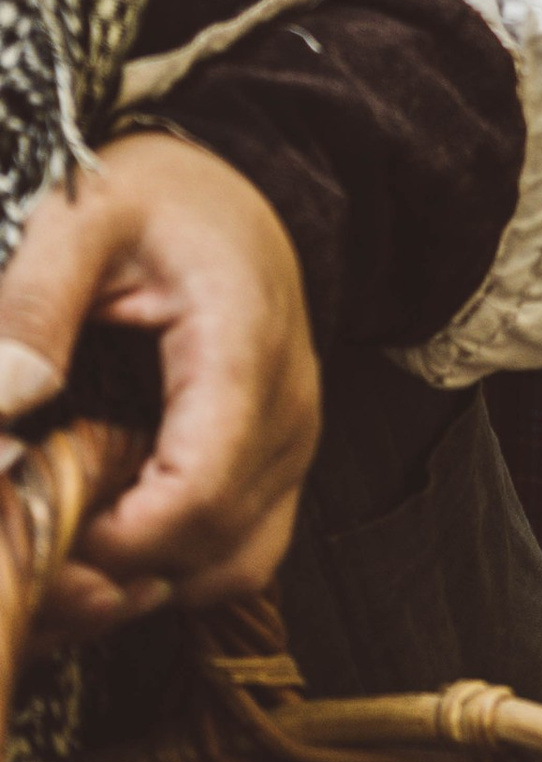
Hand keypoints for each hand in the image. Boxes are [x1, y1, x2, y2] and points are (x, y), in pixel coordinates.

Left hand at [0, 134, 319, 639]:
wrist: (225, 185)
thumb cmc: (158, 196)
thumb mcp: (81, 219)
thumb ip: (33, 305)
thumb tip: (3, 401)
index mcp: (244, 347)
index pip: (195, 497)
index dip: (107, 537)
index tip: (37, 510)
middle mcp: (288, 408)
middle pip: (210, 548)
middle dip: (108, 567)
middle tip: (30, 526)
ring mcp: (293, 441)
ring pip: (229, 566)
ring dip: (143, 576)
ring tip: (68, 528)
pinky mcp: (280, 460)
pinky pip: (240, 551)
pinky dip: (175, 563)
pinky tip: (112, 524)